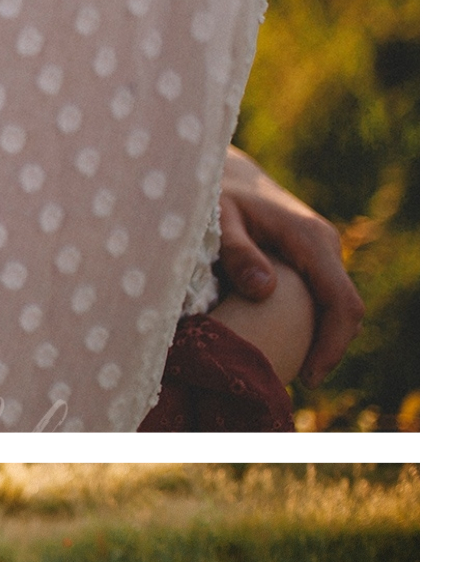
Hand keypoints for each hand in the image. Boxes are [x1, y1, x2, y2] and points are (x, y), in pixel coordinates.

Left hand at [218, 146, 363, 388]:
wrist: (228, 180)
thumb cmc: (217, 199)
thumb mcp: (219, 221)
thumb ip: (237, 252)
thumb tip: (264, 290)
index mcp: (310, 240)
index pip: (342, 302)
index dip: (332, 345)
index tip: (308, 377)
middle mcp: (324, 246)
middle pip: (344, 311)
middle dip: (325, 351)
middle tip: (289, 382)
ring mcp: (320, 255)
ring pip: (333, 309)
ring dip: (316, 342)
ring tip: (282, 368)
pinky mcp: (310, 264)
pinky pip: (319, 302)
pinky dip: (307, 329)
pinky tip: (279, 349)